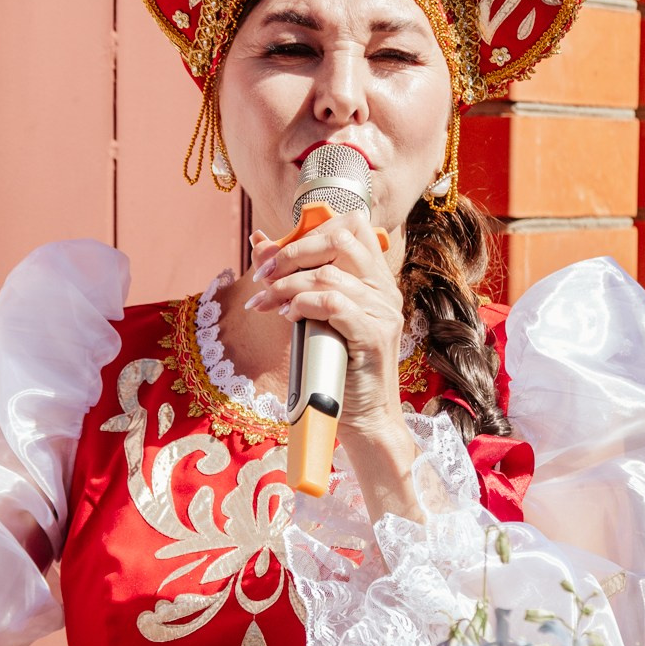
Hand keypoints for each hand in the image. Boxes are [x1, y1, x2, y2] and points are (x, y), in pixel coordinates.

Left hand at [243, 221, 408, 441]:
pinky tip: (288, 318)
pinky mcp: (373, 335)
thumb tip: (260, 242)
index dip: (311, 231)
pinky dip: (303, 305)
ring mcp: (383, 312)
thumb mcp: (313, 317)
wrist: (365, 418)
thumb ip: (294, 281)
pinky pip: (333, 304)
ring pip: (328, 275)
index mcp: (375, 280)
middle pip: (340, 239)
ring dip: (286, 286)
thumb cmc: (337, 368)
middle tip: (264, 276)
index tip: (277, 256)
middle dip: (293, 252)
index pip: (352, 226)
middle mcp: (384, 290)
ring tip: (267, 304)